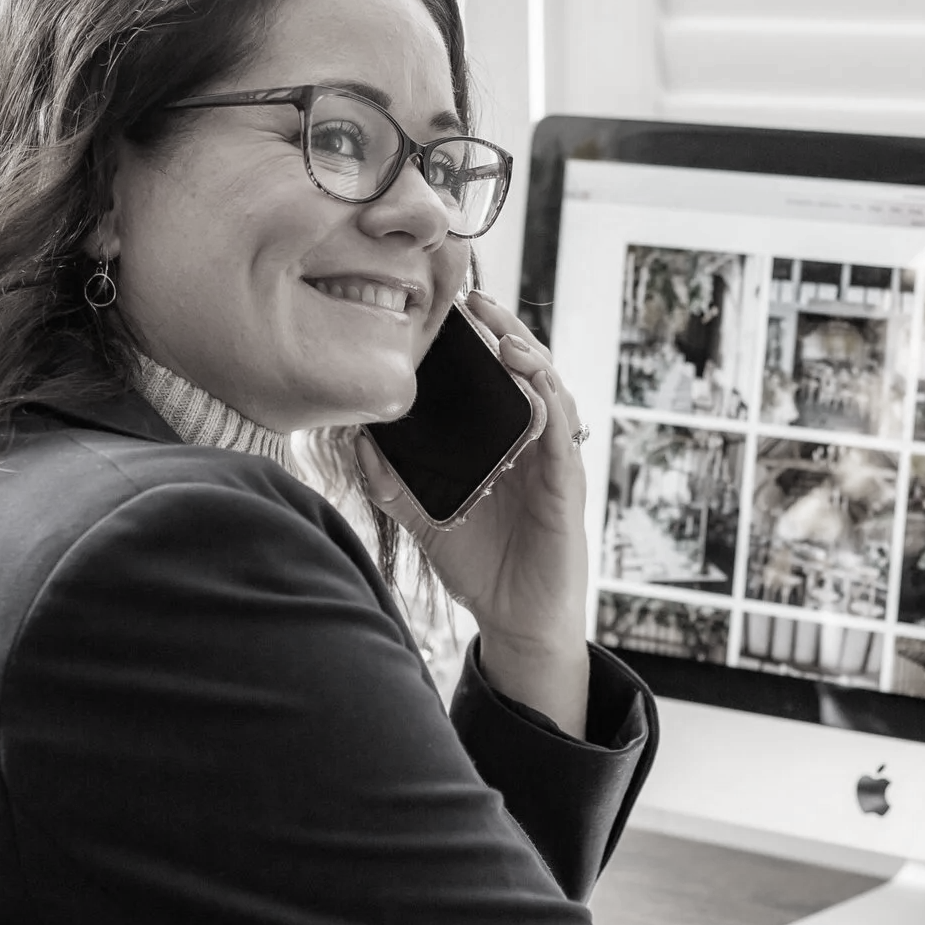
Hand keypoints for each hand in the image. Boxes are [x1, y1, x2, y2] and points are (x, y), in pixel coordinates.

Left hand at [356, 290, 590, 735]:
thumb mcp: (425, 520)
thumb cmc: (481, 568)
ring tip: (504, 338)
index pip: (495, 380)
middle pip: (527, 373)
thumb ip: (394, 484)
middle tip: (477, 303)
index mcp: (502, 444)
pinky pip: (562, 440)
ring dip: (531, 361)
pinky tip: (531, 389)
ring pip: (551, 394)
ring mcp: (552, 463)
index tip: (452, 311)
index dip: (481, 342)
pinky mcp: (566, 488)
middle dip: (506, 333)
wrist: (515, 621)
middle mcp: (532, 445)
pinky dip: (550, 409)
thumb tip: (357, 442)